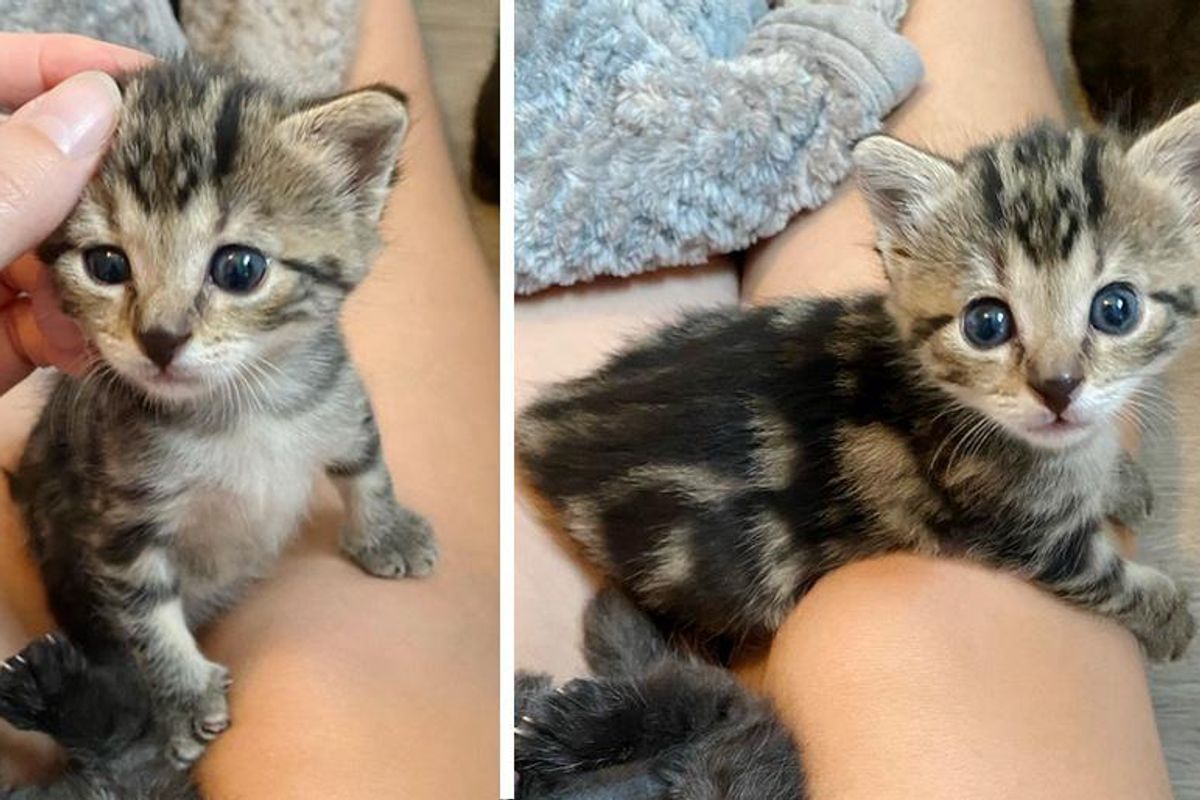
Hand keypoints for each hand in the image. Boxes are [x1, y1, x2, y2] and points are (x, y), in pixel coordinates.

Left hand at [0, 34, 148, 395]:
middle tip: (154, 217)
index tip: (155, 88)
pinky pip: (39, 323)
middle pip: (36, 170)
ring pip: (49, 252)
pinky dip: (68, 336)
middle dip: (100, 198)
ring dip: (92, 278)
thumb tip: (100, 105)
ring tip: (110, 305)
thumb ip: (6, 180)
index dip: (67, 69)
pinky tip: (78, 353)